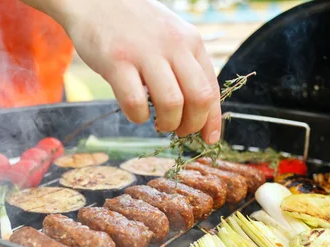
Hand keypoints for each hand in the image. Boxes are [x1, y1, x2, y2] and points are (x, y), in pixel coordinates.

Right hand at [24, 0, 221, 143]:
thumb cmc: (133, 25)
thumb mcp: (169, 36)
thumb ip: (184, 65)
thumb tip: (197, 108)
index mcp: (190, 41)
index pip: (212, 87)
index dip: (212, 119)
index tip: (209, 138)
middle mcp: (173, 46)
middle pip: (198, 98)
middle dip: (192, 125)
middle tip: (179, 131)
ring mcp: (145, 53)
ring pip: (171, 104)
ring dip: (167, 123)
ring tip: (158, 123)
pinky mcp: (117, 62)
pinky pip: (136, 103)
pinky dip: (138, 117)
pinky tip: (135, 112)